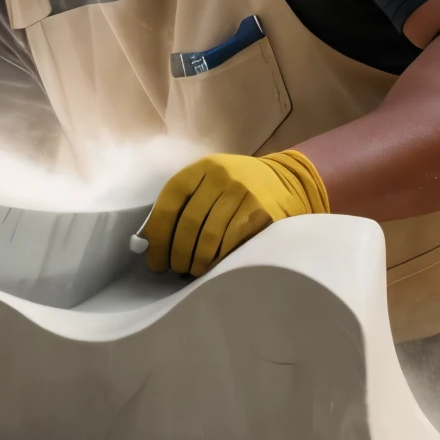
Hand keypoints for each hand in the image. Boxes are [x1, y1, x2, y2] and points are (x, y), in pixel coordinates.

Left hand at [142, 150, 328, 276]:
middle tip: (174, 269)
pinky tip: (212, 267)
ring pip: (209, 236)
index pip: (169, 201)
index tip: (155, 258)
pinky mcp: (260, 212)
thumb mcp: (211, 181)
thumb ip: (186, 201)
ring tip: (192, 271)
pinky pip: (231, 242)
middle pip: (188, 222)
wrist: (287, 179)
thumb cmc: (237, 187)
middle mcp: (221, 177)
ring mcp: (242, 194)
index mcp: (201, 168)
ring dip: (196, 260)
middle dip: (177, 252)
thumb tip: (152, 240)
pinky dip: (217, 259)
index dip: (158, 233)